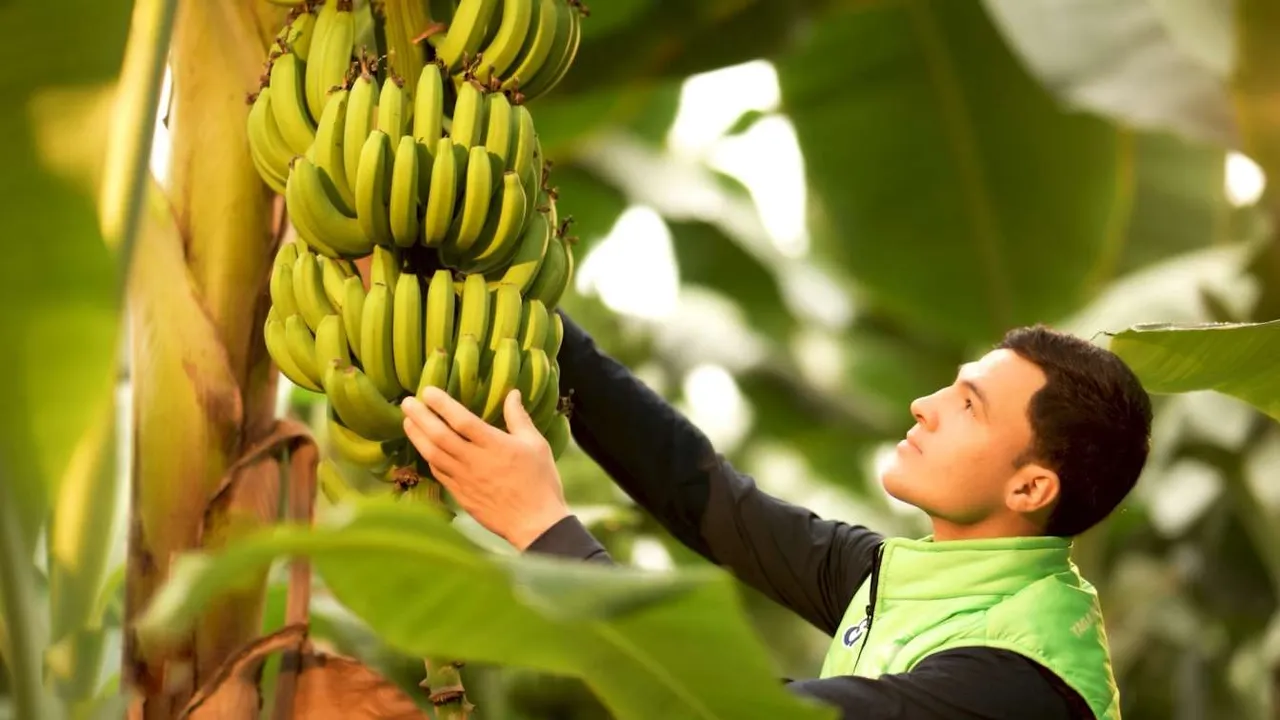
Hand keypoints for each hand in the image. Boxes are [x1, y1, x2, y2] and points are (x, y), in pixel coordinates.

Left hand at [401, 387, 570, 549]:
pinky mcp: (461, 494)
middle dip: (420, 417)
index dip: (442, 404)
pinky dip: (428, 458)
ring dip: (417, 436)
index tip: (427, 391)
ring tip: (407, 421)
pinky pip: (438, 473)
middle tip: (407, 402)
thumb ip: (519, 418)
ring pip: (433, 454)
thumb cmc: (540, 482)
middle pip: (439, 435)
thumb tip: (513, 393)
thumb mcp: (536, 445)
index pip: (461, 420)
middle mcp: (474, 460)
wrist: (534, 523)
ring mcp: (464, 479)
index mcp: (494, 445)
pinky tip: (423, 448)